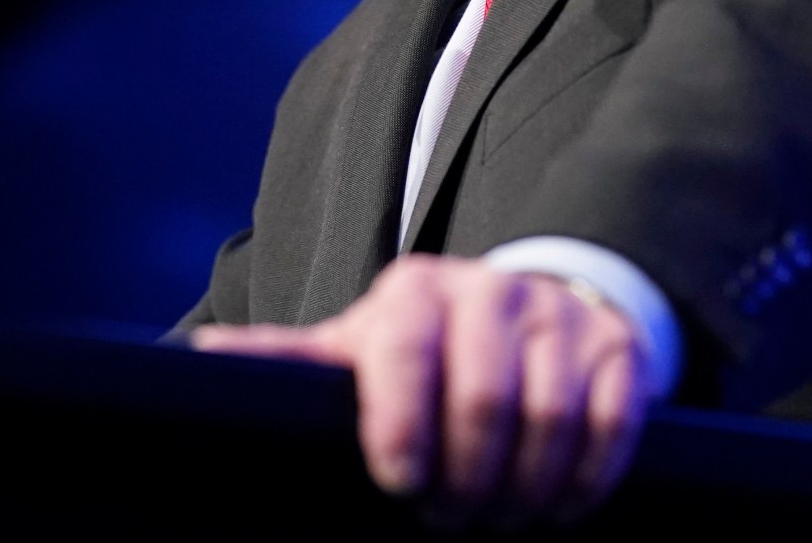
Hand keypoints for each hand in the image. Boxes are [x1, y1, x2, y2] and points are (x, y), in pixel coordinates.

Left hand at [192, 255, 649, 525]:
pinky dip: (585, 478)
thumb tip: (194, 359)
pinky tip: (559, 504)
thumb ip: (291, 359)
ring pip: (550, 417)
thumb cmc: (426, 347)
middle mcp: (490, 292)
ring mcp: (558, 317)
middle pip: (486, 398)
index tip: (401, 483)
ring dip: (526, 489)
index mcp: (415, 294)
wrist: (535, 308)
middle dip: (469, 479)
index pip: (406, 354)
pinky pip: (611, 422)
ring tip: (502, 518)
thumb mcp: (358, 345)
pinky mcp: (616, 347)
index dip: (403, 425)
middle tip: (453, 519)